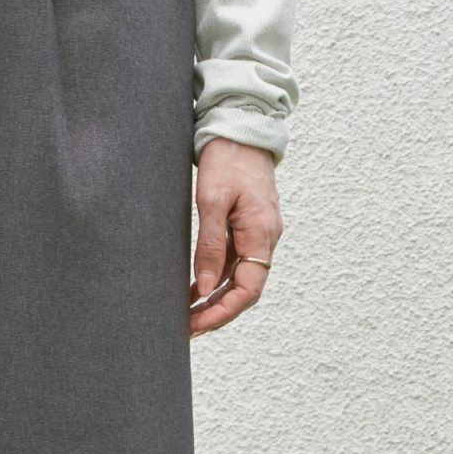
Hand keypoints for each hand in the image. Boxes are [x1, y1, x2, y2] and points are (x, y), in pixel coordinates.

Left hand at [188, 139, 282, 337]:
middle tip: (186, 328)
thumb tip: (207, 287)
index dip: (223, 313)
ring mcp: (259, 232)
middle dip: (217, 312)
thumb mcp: (212, 201)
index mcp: (261, 233)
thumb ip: (210, 246)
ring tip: (187, 314)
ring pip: (240, 277)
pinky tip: (195, 288)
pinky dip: (216, 277)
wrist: (241, 125)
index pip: (248, 290)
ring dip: (215, 298)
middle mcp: (266, 237)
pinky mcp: (249, 225)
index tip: (196, 326)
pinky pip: (236, 261)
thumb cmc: (227, 158)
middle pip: (245, 289)